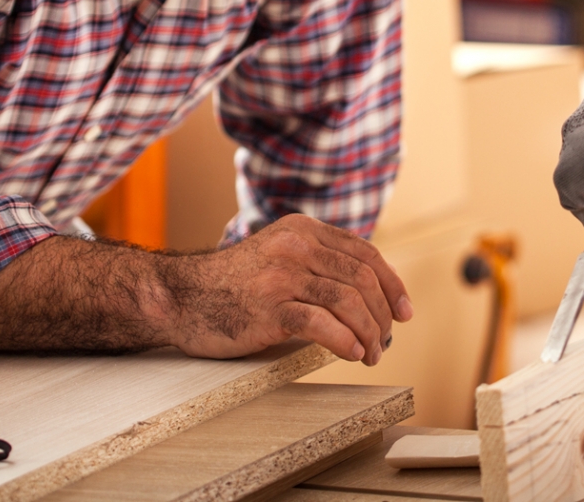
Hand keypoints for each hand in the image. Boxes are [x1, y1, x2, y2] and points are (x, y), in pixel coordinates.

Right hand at [159, 214, 412, 364]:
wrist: (178, 296)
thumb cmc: (232, 285)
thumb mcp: (278, 256)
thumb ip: (316, 263)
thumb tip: (368, 295)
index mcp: (303, 230)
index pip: (365, 254)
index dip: (392, 285)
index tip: (404, 312)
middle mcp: (296, 246)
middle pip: (362, 279)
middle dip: (382, 315)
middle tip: (384, 341)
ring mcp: (282, 275)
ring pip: (348, 301)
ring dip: (369, 333)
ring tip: (370, 354)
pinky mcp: (269, 306)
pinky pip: (321, 324)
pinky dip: (345, 341)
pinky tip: (351, 354)